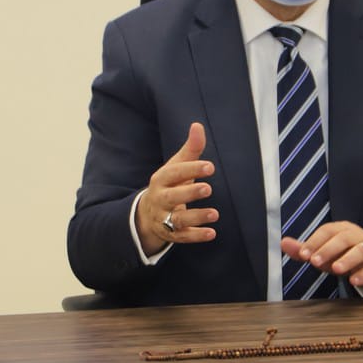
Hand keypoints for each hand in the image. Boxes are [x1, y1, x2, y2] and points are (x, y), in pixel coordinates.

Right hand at [135, 122, 218, 254]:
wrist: (147, 214)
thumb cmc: (169, 185)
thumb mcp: (176, 167)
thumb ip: (190, 149)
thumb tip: (198, 125)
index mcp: (161, 180)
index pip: (174, 173)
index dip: (191, 169)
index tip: (210, 166)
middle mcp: (160, 199)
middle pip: (172, 197)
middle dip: (189, 193)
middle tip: (208, 188)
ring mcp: (164, 218)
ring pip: (177, 220)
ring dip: (196, 217)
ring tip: (215, 213)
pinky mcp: (171, 234)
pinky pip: (182, 237)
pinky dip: (196, 236)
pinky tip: (212, 233)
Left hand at [281, 221, 362, 292]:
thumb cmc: (344, 255)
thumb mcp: (323, 253)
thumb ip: (304, 249)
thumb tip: (283, 242)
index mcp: (341, 230)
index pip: (327, 231)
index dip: (314, 242)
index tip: (303, 254)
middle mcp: (356, 237)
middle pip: (344, 239)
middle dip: (329, 249)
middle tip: (315, 262)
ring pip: (362, 250)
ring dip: (348, 259)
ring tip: (337, 269)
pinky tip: (354, 280)